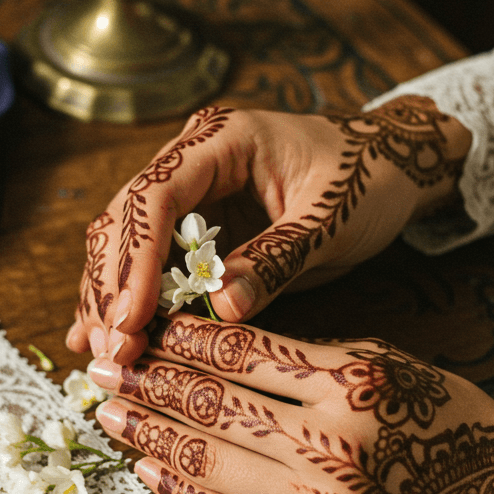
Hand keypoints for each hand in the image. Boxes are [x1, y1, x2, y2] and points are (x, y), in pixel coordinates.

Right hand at [67, 98, 471, 364]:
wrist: (391, 164)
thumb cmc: (368, 178)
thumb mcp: (330, 220)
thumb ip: (277, 259)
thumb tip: (221, 308)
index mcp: (222, 139)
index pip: (156, 197)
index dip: (136, 261)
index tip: (130, 318)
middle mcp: (192, 159)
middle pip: (125, 222)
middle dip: (114, 289)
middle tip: (113, 350)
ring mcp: (189, 192)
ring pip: (125, 245)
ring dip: (111, 299)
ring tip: (102, 355)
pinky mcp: (196, 226)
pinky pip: (151, 263)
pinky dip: (132, 300)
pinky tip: (110, 337)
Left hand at [89, 313, 493, 493]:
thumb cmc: (442, 421)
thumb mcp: (384, 364)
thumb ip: (303, 360)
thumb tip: (212, 347)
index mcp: (352, 382)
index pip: (244, 353)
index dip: (183, 340)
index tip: (143, 329)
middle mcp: (334, 444)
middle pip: (215, 406)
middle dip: (149, 383)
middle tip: (102, 370)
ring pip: (211, 462)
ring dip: (151, 437)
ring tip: (112, 415)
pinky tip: (150, 473)